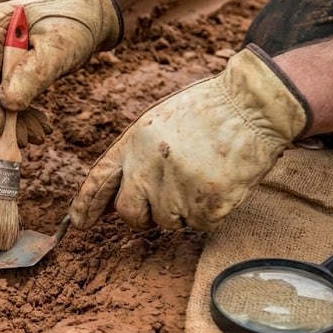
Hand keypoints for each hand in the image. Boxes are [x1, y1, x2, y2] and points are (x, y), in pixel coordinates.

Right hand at [0, 0, 122, 145]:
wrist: (87, 11)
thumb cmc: (74, 23)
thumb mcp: (58, 50)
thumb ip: (32, 74)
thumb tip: (6, 104)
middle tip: (21, 140)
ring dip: (11, 118)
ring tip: (37, 135)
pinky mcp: (3, 63)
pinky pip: (2, 93)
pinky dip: (18, 111)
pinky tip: (37, 124)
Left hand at [70, 45, 309, 230]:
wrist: (253, 108)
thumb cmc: (209, 112)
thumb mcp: (160, 122)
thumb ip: (137, 155)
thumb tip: (120, 192)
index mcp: (134, 143)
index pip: (100, 180)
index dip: (86, 204)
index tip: (79, 222)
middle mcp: (148, 168)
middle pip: (129, 213)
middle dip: (142, 215)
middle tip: (166, 200)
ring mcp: (176, 190)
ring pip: (167, 222)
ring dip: (182, 210)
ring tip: (202, 176)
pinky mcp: (205, 206)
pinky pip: (200, 225)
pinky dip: (210, 212)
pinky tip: (220, 183)